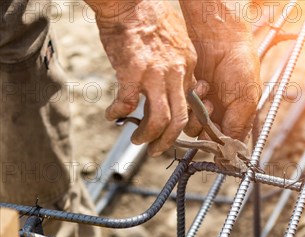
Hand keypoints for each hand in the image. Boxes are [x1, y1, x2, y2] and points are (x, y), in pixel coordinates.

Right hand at [89, 0, 196, 155]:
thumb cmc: (146, 14)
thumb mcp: (174, 39)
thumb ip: (176, 64)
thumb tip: (168, 84)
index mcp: (187, 65)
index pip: (190, 103)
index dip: (179, 123)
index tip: (169, 131)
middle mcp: (176, 72)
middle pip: (180, 119)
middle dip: (168, 141)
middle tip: (157, 150)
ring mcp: (156, 74)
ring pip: (160, 119)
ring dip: (147, 136)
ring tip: (137, 140)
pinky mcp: (133, 73)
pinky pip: (128, 104)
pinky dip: (118, 114)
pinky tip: (111, 116)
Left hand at [180, 1, 260, 140]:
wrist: (220, 36)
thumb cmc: (240, 63)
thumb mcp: (246, 98)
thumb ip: (238, 126)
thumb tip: (230, 152)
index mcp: (237, 120)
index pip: (226, 145)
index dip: (220, 144)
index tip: (217, 135)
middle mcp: (219, 118)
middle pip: (206, 140)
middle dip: (207, 127)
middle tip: (212, 107)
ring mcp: (203, 109)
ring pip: (192, 128)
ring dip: (199, 112)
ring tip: (207, 91)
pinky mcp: (189, 99)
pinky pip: (183, 112)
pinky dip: (191, 100)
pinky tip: (200, 84)